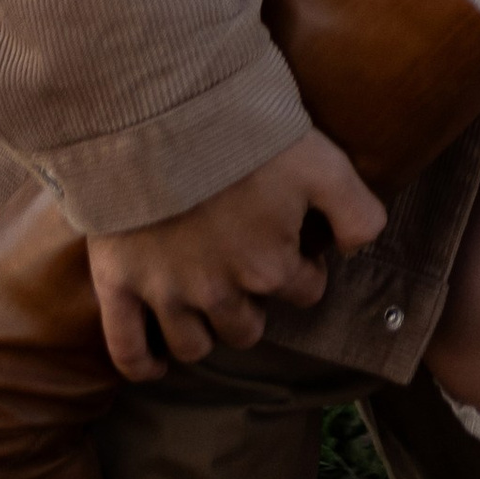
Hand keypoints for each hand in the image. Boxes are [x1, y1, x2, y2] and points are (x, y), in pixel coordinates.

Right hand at [85, 132, 387, 379]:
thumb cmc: (249, 135)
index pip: (304, 292)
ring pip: (195, 344)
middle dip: (256, 307)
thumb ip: (356, 211)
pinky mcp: (119, 284)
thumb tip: (360, 248)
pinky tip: (157, 364)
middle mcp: (219, 292)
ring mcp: (166, 293)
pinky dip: (142, 363)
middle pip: (248, 328)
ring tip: (209, 309)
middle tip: (248, 274)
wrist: (166, 114)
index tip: (298, 248)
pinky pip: (127, 348)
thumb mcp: (323, 163)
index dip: (305, 270)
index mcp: (270, 267)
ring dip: (207, 333)